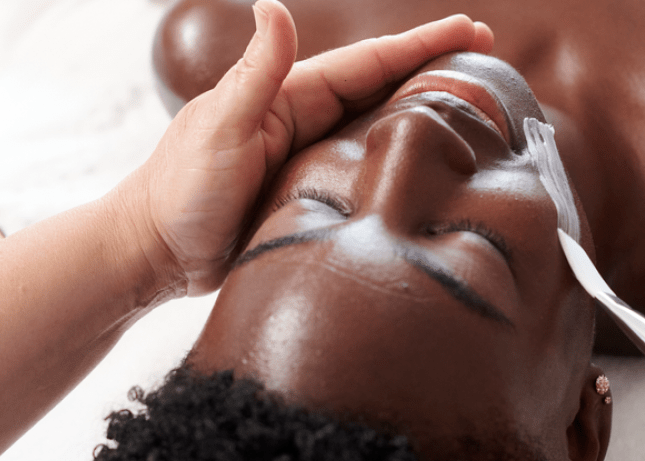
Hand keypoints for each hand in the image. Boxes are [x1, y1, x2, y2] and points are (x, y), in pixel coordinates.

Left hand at [127, 0, 492, 295]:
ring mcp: (308, 159)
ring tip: (471, 111)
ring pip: (375, 131)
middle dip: (432, 72)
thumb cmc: (179, 191)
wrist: (157, 251)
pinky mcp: (308, 196)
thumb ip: (255, 74)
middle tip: (486, 65)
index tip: (469, 31)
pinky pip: (361, 174)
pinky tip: (421, 171)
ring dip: (420, 116)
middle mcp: (303, 123)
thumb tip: (275, 6)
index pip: (366, 63)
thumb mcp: (220, 127)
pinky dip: (394, 166)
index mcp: (288, 99)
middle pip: (380, 90)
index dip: (419, 46)